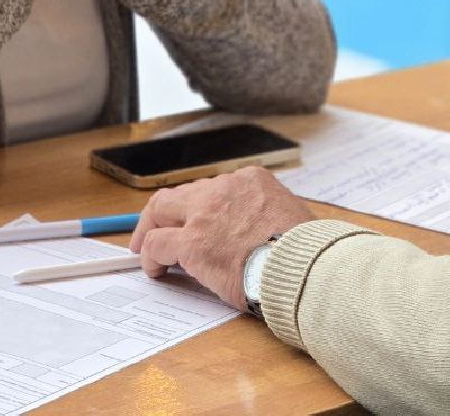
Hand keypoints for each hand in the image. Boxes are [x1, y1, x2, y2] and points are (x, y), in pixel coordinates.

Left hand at [130, 166, 314, 310]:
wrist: (302, 264)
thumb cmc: (304, 249)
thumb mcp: (290, 214)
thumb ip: (267, 215)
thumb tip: (259, 233)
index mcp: (251, 180)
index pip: (211, 189)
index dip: (197, 208)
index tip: (193, 220)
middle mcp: (224, 189)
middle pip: (180, 194)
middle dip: (164, 212)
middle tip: (155, 229)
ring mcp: (205, 213)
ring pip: (160, 210)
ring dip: (151, 230)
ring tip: (146, 250)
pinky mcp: (192, 243)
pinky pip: (156, 244)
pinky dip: (150, 256)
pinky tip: (155, 270)